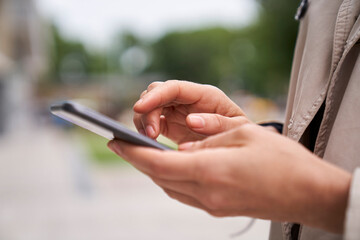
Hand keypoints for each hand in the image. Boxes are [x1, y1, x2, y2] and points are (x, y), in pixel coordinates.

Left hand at [108, 123, 350, 232]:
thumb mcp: (244, 135)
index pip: (159, 163)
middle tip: (121, 144)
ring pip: (169, 187)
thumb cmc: (283, 160)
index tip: (115, 142)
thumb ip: (208, 137)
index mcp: (211, 171)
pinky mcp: (219, 209)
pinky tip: (171, 167)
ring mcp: (212, 205)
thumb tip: (184, 141)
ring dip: (152, 170)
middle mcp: (207, 193)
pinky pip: (183, 194)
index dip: (133, 153)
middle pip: (159, 177)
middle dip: (137, 161)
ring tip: (142, 154)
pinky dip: (170, 179)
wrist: (309, 193)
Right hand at [133, 80, 247, 143]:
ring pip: (150, 106)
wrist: (239, 145)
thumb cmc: (241, 133)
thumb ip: (217, 123)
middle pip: (156, 92)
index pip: (174, 87)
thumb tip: (191, 120)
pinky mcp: (171, 123)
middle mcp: (187, 99)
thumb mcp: (238, 128)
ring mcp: (178, 110)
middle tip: (150, 135)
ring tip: (149, 140)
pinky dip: (145, 129)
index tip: (140, 107)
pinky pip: (151, 120)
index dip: (155, 95)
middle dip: (147, 110)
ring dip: (143, 120)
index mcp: (205, 94)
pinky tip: (148, 142)